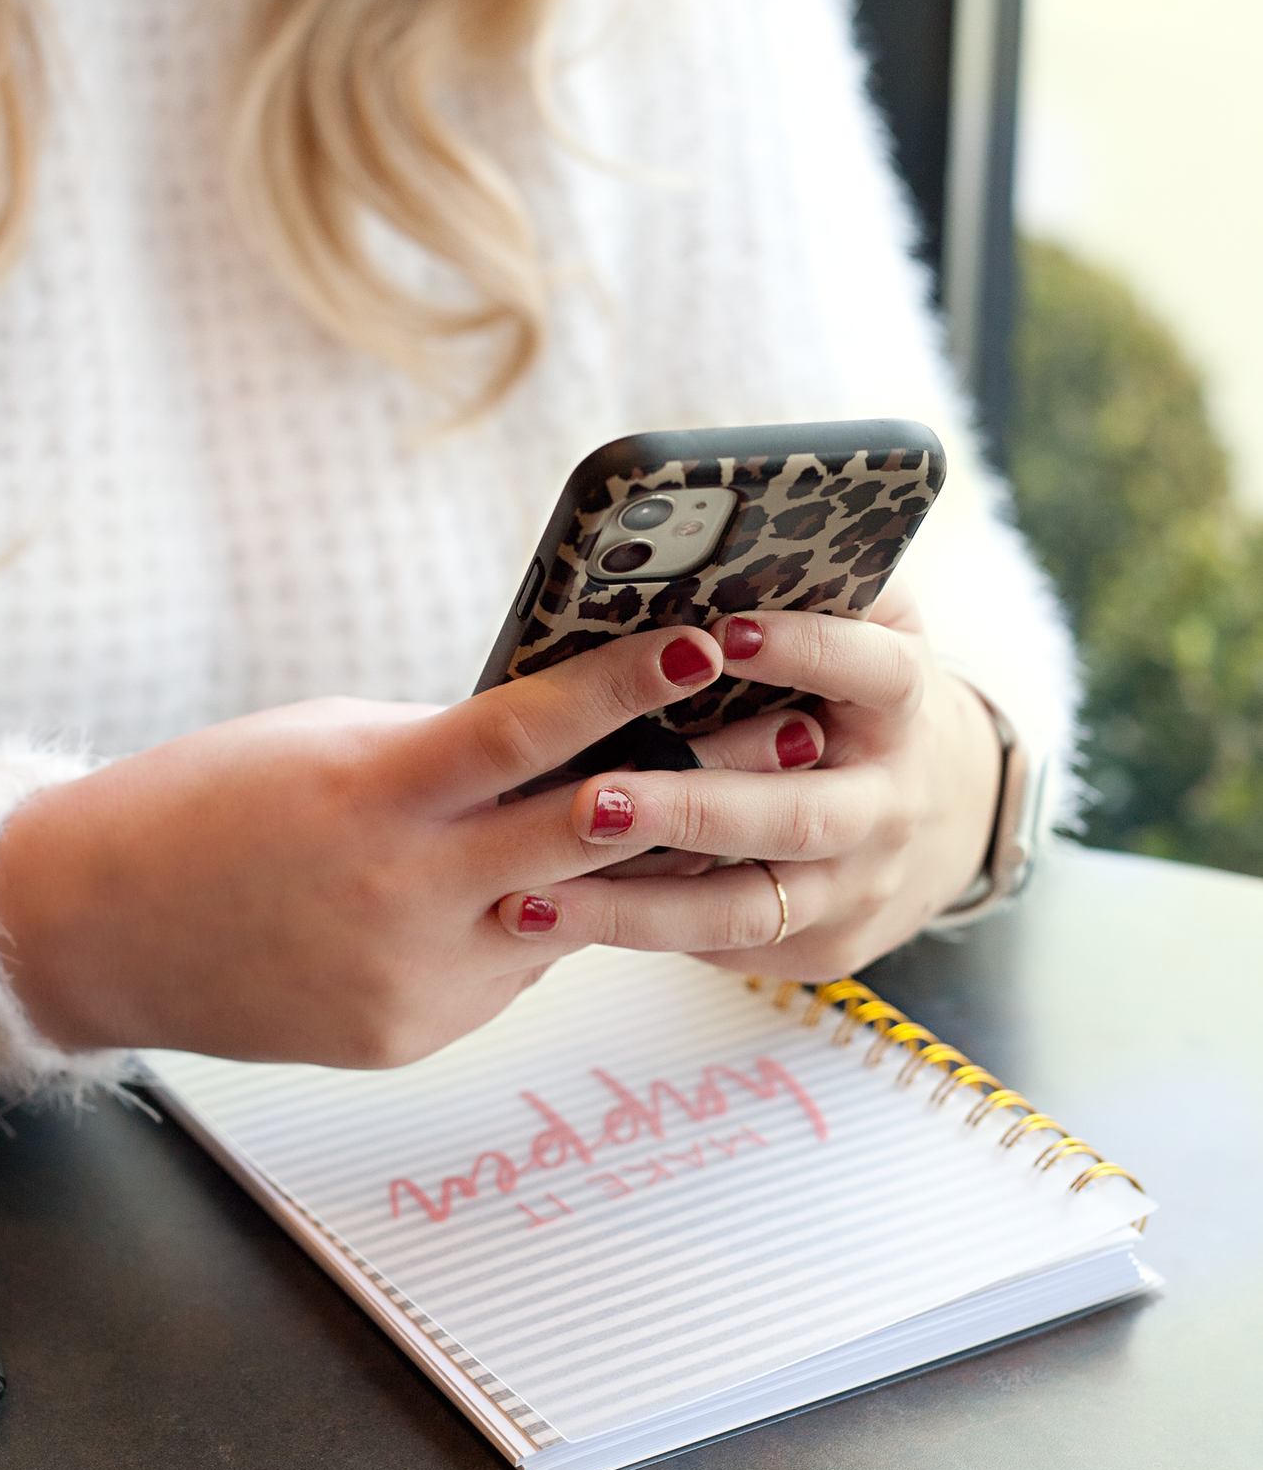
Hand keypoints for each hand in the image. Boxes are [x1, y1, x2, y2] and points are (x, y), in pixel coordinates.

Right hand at [0, 626, 819, 1067]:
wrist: (96, 929)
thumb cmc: (208, 804)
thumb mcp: (332, 745)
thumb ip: (447, 756)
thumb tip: (558, 747)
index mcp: (378, 796)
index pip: (528, 732)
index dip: (627, 686)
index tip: (712, 642)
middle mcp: (406, 896)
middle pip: (589, 840)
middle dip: (697, 790)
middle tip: (789, 742)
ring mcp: (413, 982)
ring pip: (568, 921)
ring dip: (628, 873)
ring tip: (702, 820)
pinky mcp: (408, 1035)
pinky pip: (509, 976)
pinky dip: (527, 934)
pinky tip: (518, 903)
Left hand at [492, 580, 1000, 982]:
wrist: (939, 814)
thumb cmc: (856, 694)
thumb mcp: (864, 628)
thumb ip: (814, 580)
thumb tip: (728, 521)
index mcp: (901, 706)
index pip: (871, 673)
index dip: (805, 653)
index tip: (718, 635)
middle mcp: (887, 804)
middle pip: (794, 815)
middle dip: (690, 808)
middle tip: (591, 800)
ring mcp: (856, 887)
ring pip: (744, 907)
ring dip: (633, 903)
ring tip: (531, 892)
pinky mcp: (820, 947)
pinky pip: (719, 942)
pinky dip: (633, 929)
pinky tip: (549, 916)